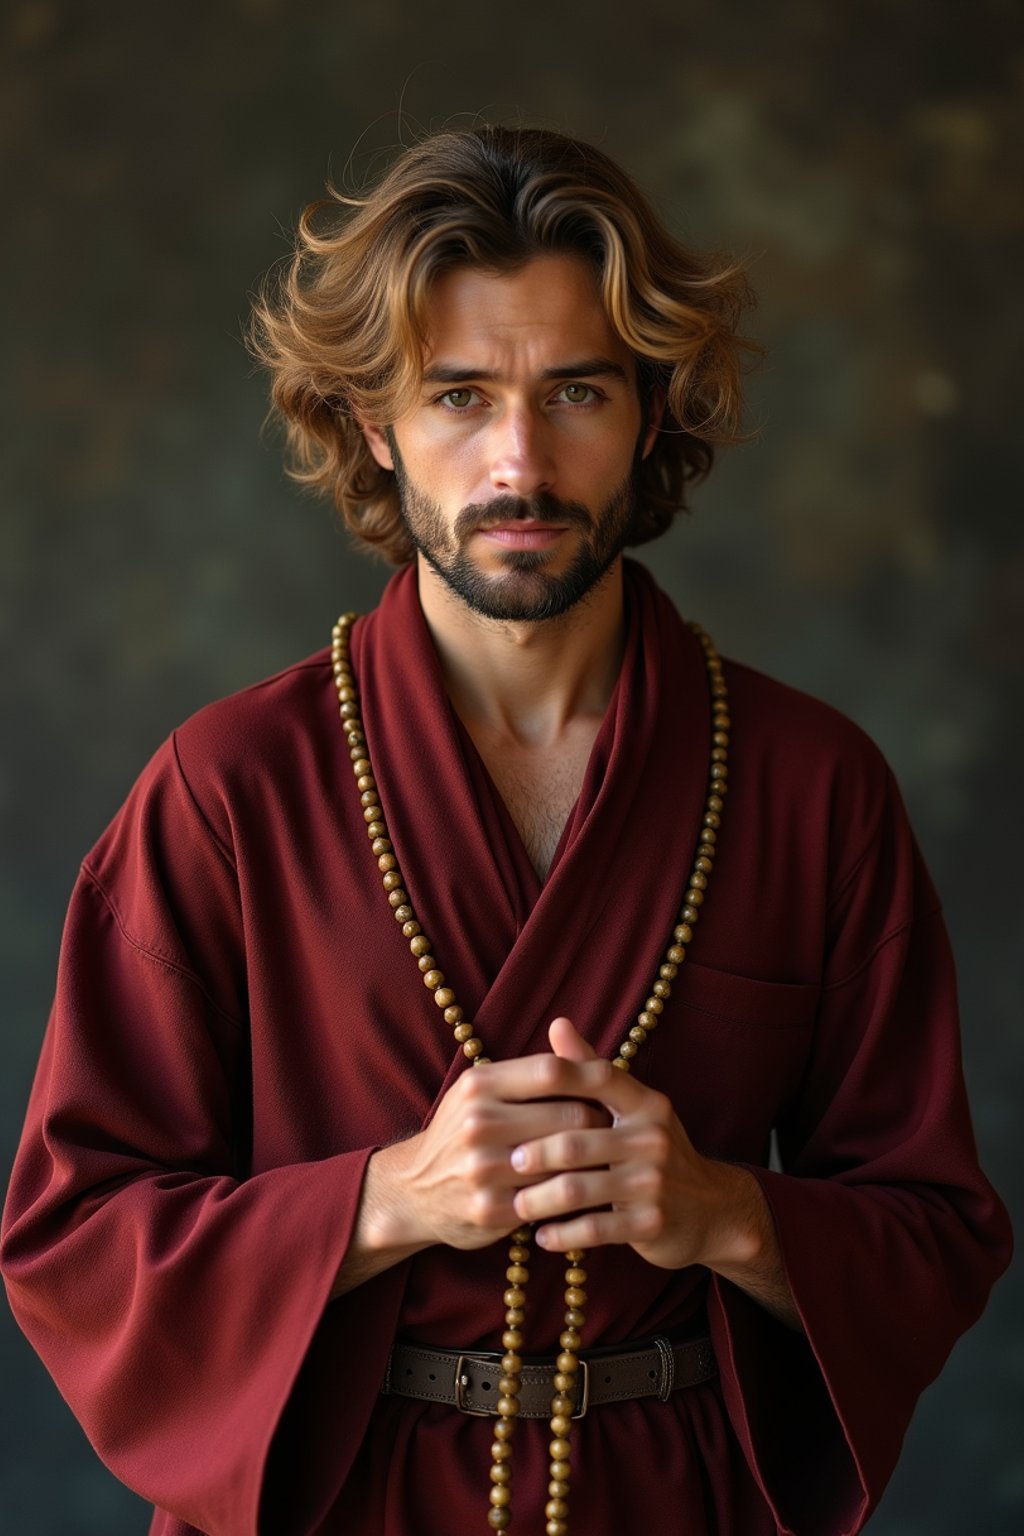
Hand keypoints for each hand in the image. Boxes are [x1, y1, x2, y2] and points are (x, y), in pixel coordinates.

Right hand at [367, 1045, 610, 1253]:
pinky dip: (576, 1193)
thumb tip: (592, 1059)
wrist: (414, 1190)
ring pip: (567, 1160)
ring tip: (612, 1156)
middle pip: (569, 1115)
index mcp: (478, 1084)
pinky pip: (553, 1198)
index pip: (552, 1071)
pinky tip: (589, 1189)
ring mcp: (484, 1169)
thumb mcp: (481, 1091)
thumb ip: (529, 1074)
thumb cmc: (462, 1132)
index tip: (614, 1086)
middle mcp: (478, 1123)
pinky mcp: (492, 1210)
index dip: (591, 1077)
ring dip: (596, 1160)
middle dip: (601, 1121)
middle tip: (619, 1127)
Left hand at [508, 1017, 756, 1272]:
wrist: (711, 1211)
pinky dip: (562, 1234)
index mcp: (645, 1103)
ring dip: (539, 1199)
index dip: (555, 1078)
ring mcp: (653, 1182)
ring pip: (577, 1189)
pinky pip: (593, 1229)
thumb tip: (557, 1023)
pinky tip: (542, 1235)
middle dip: (533, 1154)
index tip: (511, 1092)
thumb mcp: (633, 1108)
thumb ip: (592, 1069)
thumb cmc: (655, 1152)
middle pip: (574, 1141)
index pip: (598, 1077)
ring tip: (516, 1204)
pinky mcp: (651, 1223)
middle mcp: (652, 1137)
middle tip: (503, 1162)